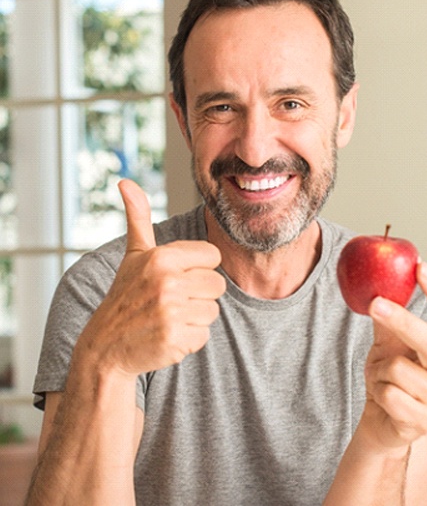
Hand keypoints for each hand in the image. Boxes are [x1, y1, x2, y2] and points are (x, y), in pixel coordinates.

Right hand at [77, 179, 225, 376]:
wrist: (105, 347)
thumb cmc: (125, 296)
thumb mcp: (133, 255)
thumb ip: (138, 218)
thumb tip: (125, 182)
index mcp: (161, 257)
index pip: (212, 256)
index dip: (198, 268)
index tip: (177, 277)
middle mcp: (167, 282)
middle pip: (217, 284)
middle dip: (199, 294)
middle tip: (171, 300)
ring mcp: (170, 312)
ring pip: (212, 311)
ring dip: (194, 317)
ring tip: (167, 317)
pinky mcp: (175, 339)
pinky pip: (204, 335)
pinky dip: (188, 339)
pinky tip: (166, 335)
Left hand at [362, 261, 426, 449]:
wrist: (382, 420)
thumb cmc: (390, 379)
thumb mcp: (388, 345)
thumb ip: (389, 320)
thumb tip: (380, 285)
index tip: (420, 266)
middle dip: (402, 320)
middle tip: (375, 303)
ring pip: (398, 368)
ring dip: (378, 370)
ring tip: (382, 379)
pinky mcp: (422, 422)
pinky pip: (389, 393)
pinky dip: (377, 392)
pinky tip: (384, 400)